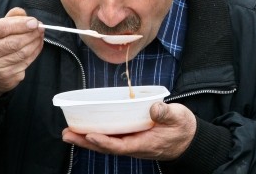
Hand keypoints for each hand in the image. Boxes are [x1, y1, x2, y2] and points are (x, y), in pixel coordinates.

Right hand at [0, 8, 43, 96]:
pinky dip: (35, 52)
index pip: (1, 28)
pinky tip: (36, 46)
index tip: (34, 22)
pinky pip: (26, 63)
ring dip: (36, 42)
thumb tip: (23, 13)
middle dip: (31, 33)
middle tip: (41, 28)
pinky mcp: (5, 78)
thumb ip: (8, 19)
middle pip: (14, 42)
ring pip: (22, 53)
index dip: (20, 24)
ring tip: (40, 35)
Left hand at [62, 102, 196, 159]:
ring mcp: (133, 144)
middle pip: (107, 147)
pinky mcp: (132, 139)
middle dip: (86, 142)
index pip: (120, 145)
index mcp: (146, 143)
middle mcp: (135, 146)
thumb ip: (166, 113)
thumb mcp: (179, 117)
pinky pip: (112, 139)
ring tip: (69, 133)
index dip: (104, 141)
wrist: (188, 141)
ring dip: (86, 140)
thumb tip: (154, 107)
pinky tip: (86, 130)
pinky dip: (97, 135)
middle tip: (67, 134)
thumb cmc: (183, 129)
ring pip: (106, 144)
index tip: (89, 135)